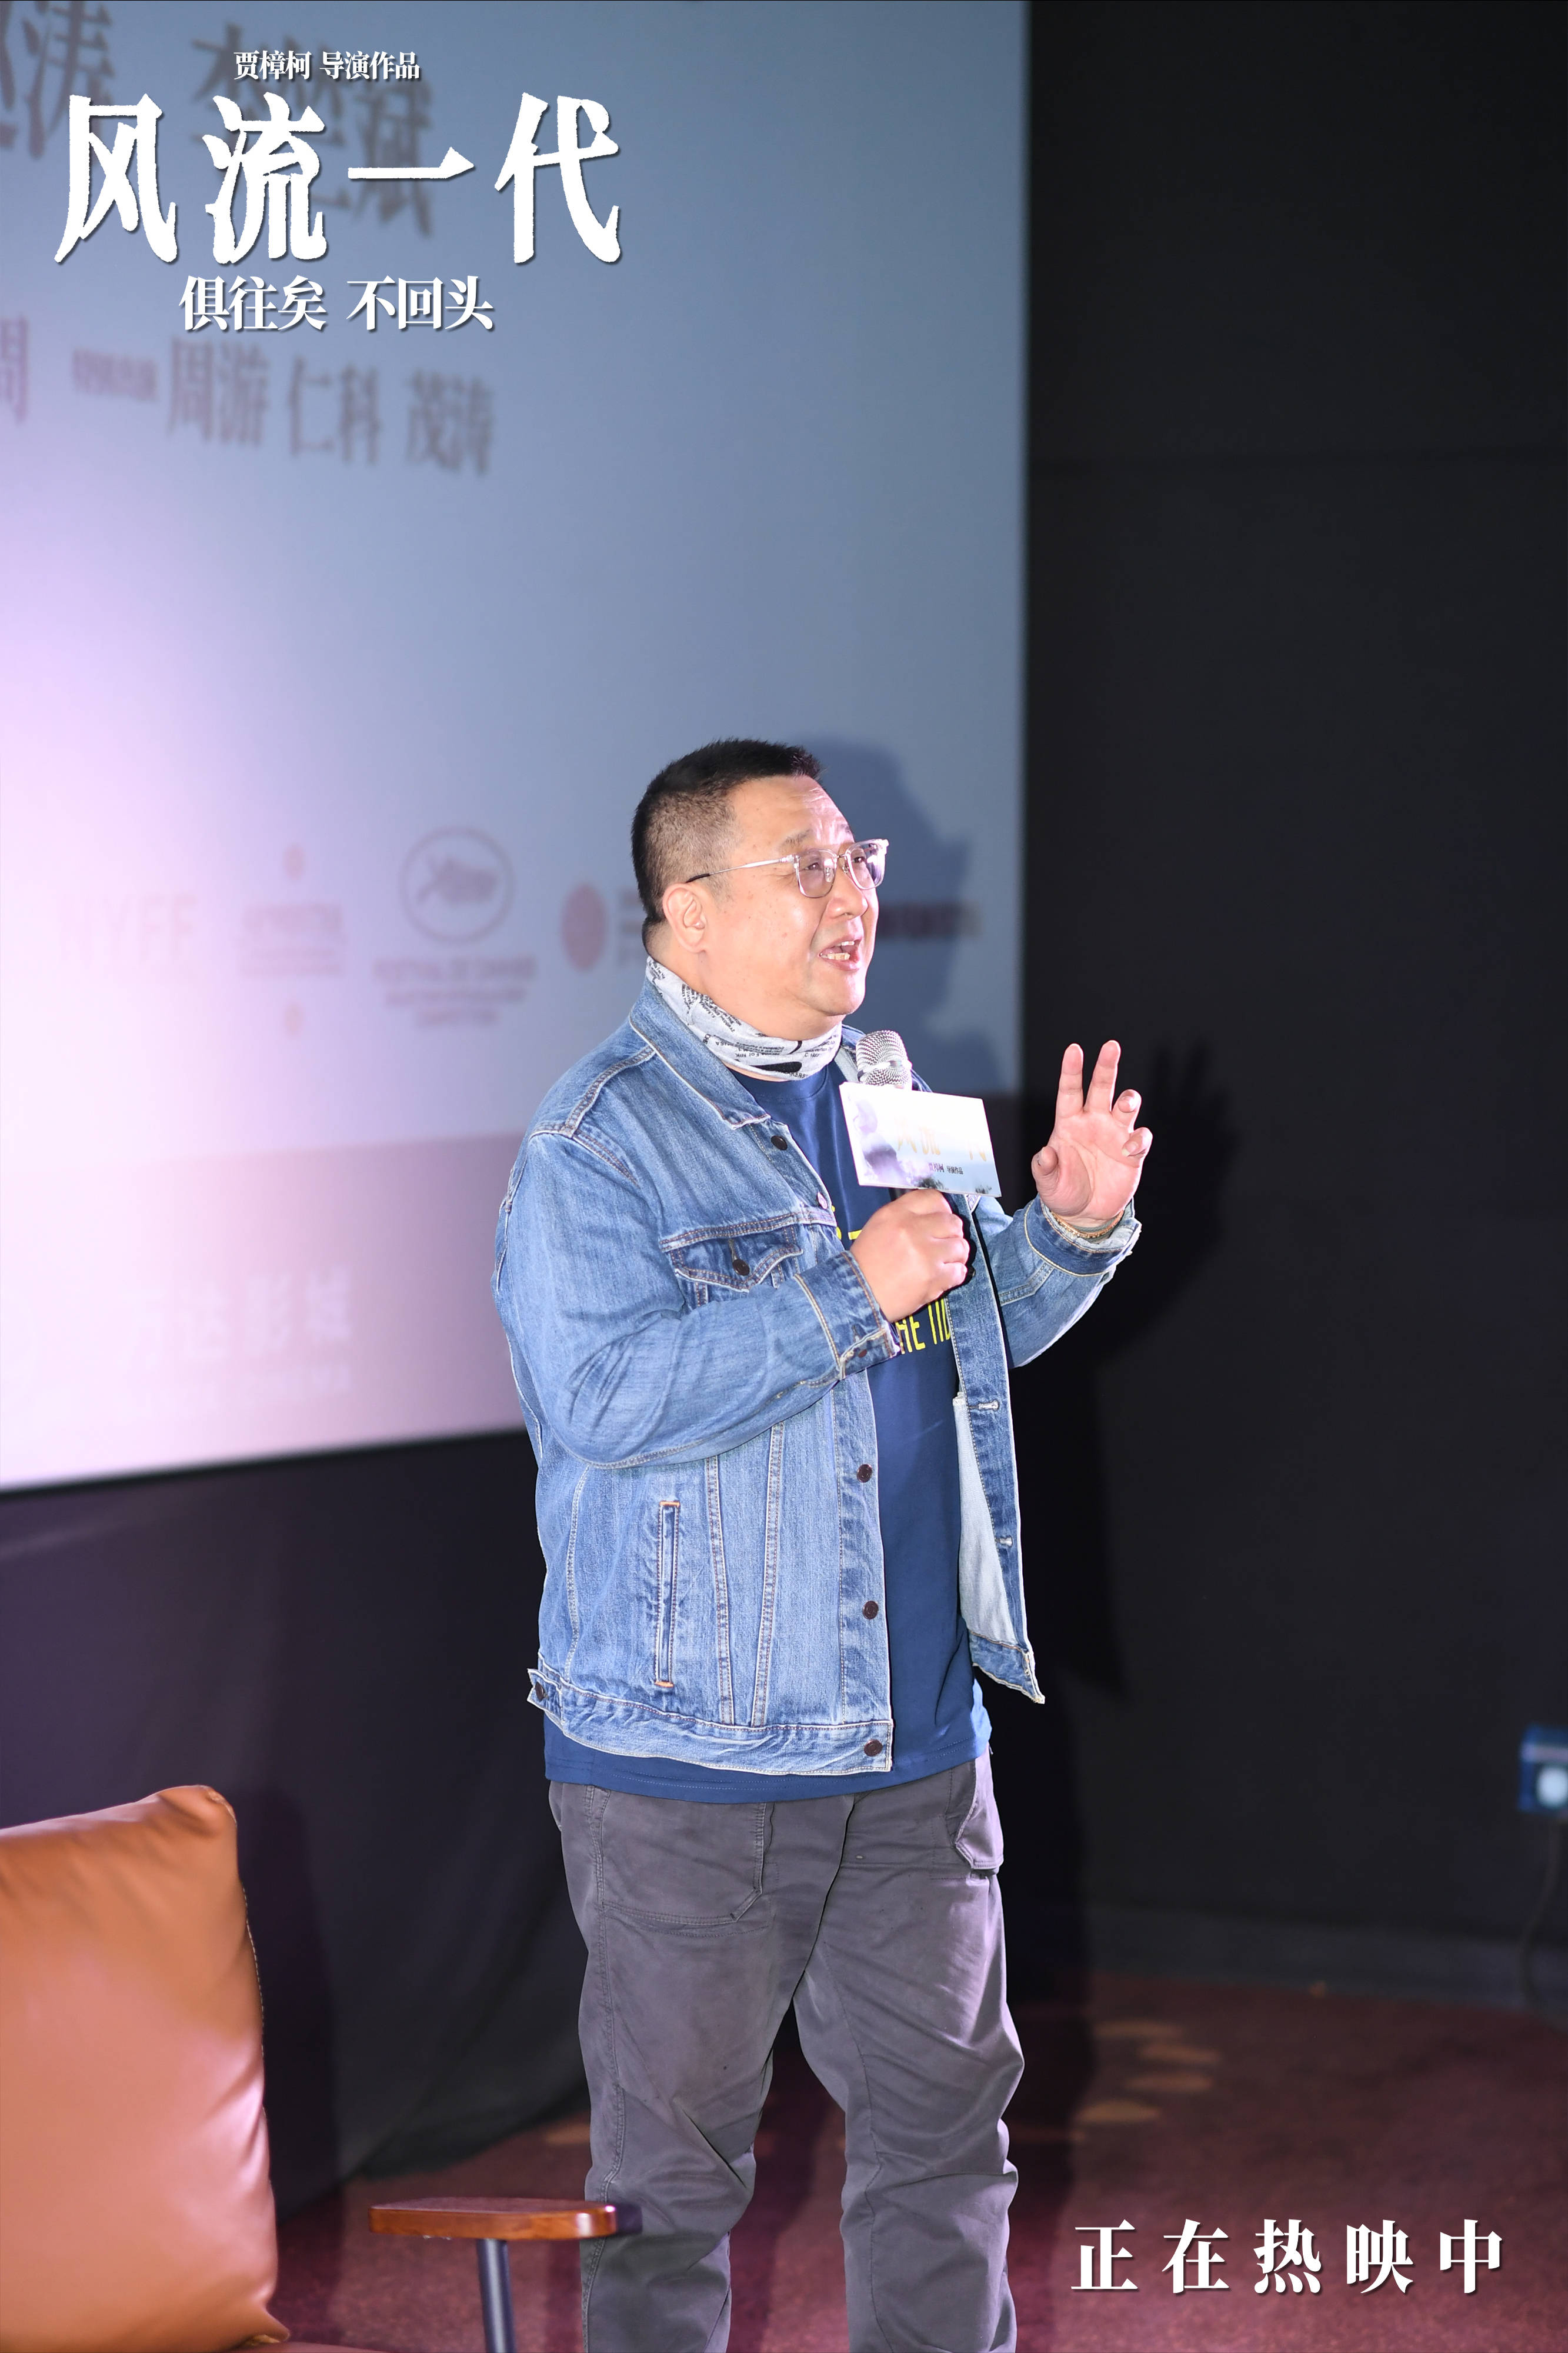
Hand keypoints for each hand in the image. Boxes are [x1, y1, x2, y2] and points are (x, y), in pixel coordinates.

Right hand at [851, 1191, 969, 1321]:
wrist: (859, 1294)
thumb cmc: (868, 1262)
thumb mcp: (879, 1226)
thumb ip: (905, 1214)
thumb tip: (934, 1213)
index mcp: (897, 1214)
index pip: (934, 1199)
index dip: (943, 1210)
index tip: (942, 1220)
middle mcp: (912, 1230)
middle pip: (953, 1223)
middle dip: (952, 1234)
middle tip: (944, 1244)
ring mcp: (925, 1254)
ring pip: (960, 1247)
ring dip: (955, 1255)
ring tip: (944, 1262)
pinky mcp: (933, 1278)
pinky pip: (959, 1271)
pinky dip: (954, 1274)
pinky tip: (942, 1276)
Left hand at [1031, 1041, 1152, 1228]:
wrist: (1085, 1214)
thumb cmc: (1063, 1192)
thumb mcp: (1047, 1184)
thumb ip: (1044, 1168)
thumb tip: (1045, 1153)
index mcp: (1069, 1123)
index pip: (1070, 1091)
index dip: (1072, 1070)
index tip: (1074, 1049)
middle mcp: (1093, 1122)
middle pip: (1102, 1087)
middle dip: (1107, 1066)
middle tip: (1111, 1046)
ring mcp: (1114, 1135)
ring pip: (1125, 1106)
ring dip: (1129, 1100)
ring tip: (1126, 1102)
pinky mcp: (1132, 1153)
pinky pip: (1140, 1138)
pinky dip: (1138, 1139)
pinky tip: (1129, 1148)